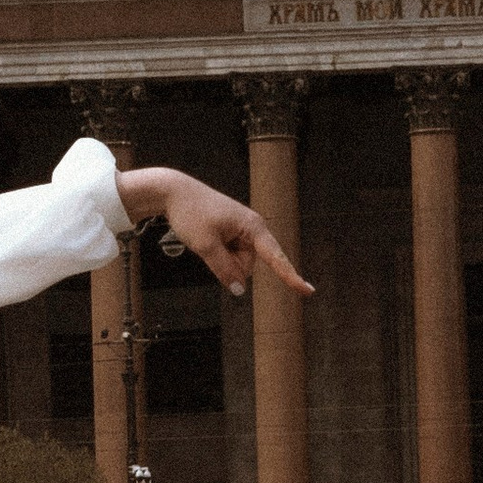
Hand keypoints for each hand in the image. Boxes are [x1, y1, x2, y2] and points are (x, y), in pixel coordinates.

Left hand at [116, 166, 310, 301]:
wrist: (174, 192)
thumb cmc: (191, 213)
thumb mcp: (205, 245)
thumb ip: (224, 270)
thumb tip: (239, 290)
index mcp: (253, 226)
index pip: (276, 258)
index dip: (291, 277)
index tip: (308, 291)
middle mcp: (253, 228)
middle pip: (248, 265)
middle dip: (229, 265)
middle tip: (208, 244)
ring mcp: (242, 231)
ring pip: (238, 262)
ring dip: (222, 258)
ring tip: (206, 237)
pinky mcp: (232, 233)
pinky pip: (230, 255)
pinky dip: (218, 253)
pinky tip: (206, 236)